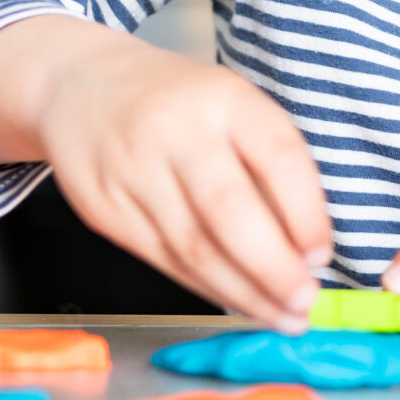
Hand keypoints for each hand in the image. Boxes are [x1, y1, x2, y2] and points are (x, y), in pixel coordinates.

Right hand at [0, 15, 331, 331]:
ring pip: (195, 247)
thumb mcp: (228, 102)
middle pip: (230, 211)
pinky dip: (207, 288)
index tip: (322, 255)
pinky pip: (165, 261)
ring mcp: (134, 172)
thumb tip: (309, 242)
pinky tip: (238, 301)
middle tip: (305, 301)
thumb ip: (267, 159)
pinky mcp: (105, 210)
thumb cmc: (175, 99)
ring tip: (281, 316)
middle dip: (274, 268)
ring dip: (245, 292)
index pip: (277, 157)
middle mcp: (177, 131)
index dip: (305, 213)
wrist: (77, 84)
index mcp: (223, 97)